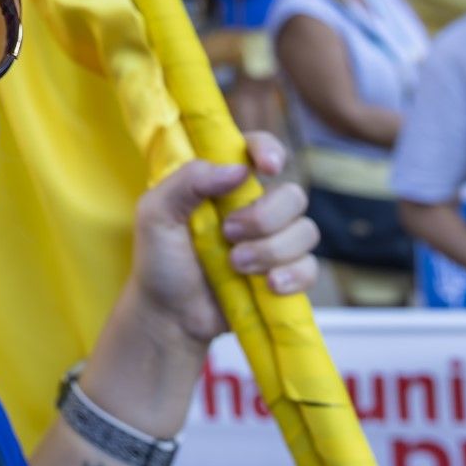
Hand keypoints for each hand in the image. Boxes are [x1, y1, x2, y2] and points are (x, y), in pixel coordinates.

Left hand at [128, 132, 318, 346]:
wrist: (170, 315)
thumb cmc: (159, 260)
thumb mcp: (156, 214)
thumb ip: (187, 181)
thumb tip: (238, 170)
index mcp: (223, 184)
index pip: (258, 150)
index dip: (269, 151)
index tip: (267, 168)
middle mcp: (254, 207)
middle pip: (292, 195)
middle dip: (265, 217)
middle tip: (228, 234)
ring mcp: (272, 241)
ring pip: (306, 231)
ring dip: (271, 250)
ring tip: (236, 265)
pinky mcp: (285, 274)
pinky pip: (310, 266)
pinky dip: (292, 275)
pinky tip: (268, 285)